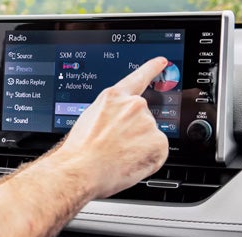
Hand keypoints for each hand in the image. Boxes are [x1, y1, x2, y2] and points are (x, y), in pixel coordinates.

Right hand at [54, 57, 169, 198]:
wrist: (80, 170)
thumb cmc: (79, 152)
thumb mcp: (87, 121)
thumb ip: (108, 115)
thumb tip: (118, 125)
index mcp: (112, 98)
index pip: (138, 78)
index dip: (151, 68)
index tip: (162, 62)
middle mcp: (133, 105)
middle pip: (142, 118)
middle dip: (133, 133)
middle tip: (114, 148)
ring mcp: (147, 122)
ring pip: (149, 137)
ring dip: (138, 148)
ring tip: (117, 158)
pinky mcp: (158, 142)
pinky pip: (157, 152)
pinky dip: (146, 160)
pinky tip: (128, 163)